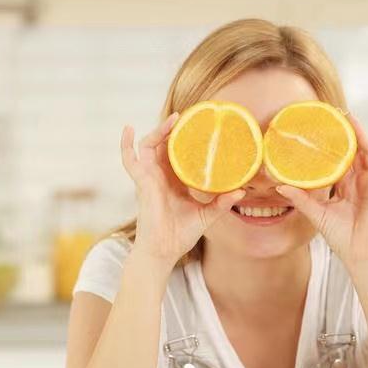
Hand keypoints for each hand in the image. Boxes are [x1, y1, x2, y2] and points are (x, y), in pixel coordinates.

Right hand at [120, 113, 243, 265]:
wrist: (164, 251)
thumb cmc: (181, 234)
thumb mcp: (208, 214)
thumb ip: (222, 202)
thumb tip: (242, 190)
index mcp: (176, 180)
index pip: (180, 152)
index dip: (187, 138)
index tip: (200, 124)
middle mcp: (162, 175)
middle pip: (165, 144)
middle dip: (173, 128)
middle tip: (189, 116)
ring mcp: (150, 177)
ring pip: (149, 145)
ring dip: (159, 130)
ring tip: (173, 119)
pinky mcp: (142, 182)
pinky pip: (129, 159)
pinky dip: (125, 144)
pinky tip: (128, 128)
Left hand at [276, 115, 367, 270]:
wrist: (359, 253)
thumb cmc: (340, 236)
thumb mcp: (316, 214)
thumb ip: (300, 198)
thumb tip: (278, 185)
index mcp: (344, 185)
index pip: (338, 159)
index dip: (332, 144)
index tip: (321, 128)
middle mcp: (359, 180)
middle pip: (354, 150)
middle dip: (348, 132)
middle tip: (337, 114)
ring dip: (363, 135)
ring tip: (352, 118)